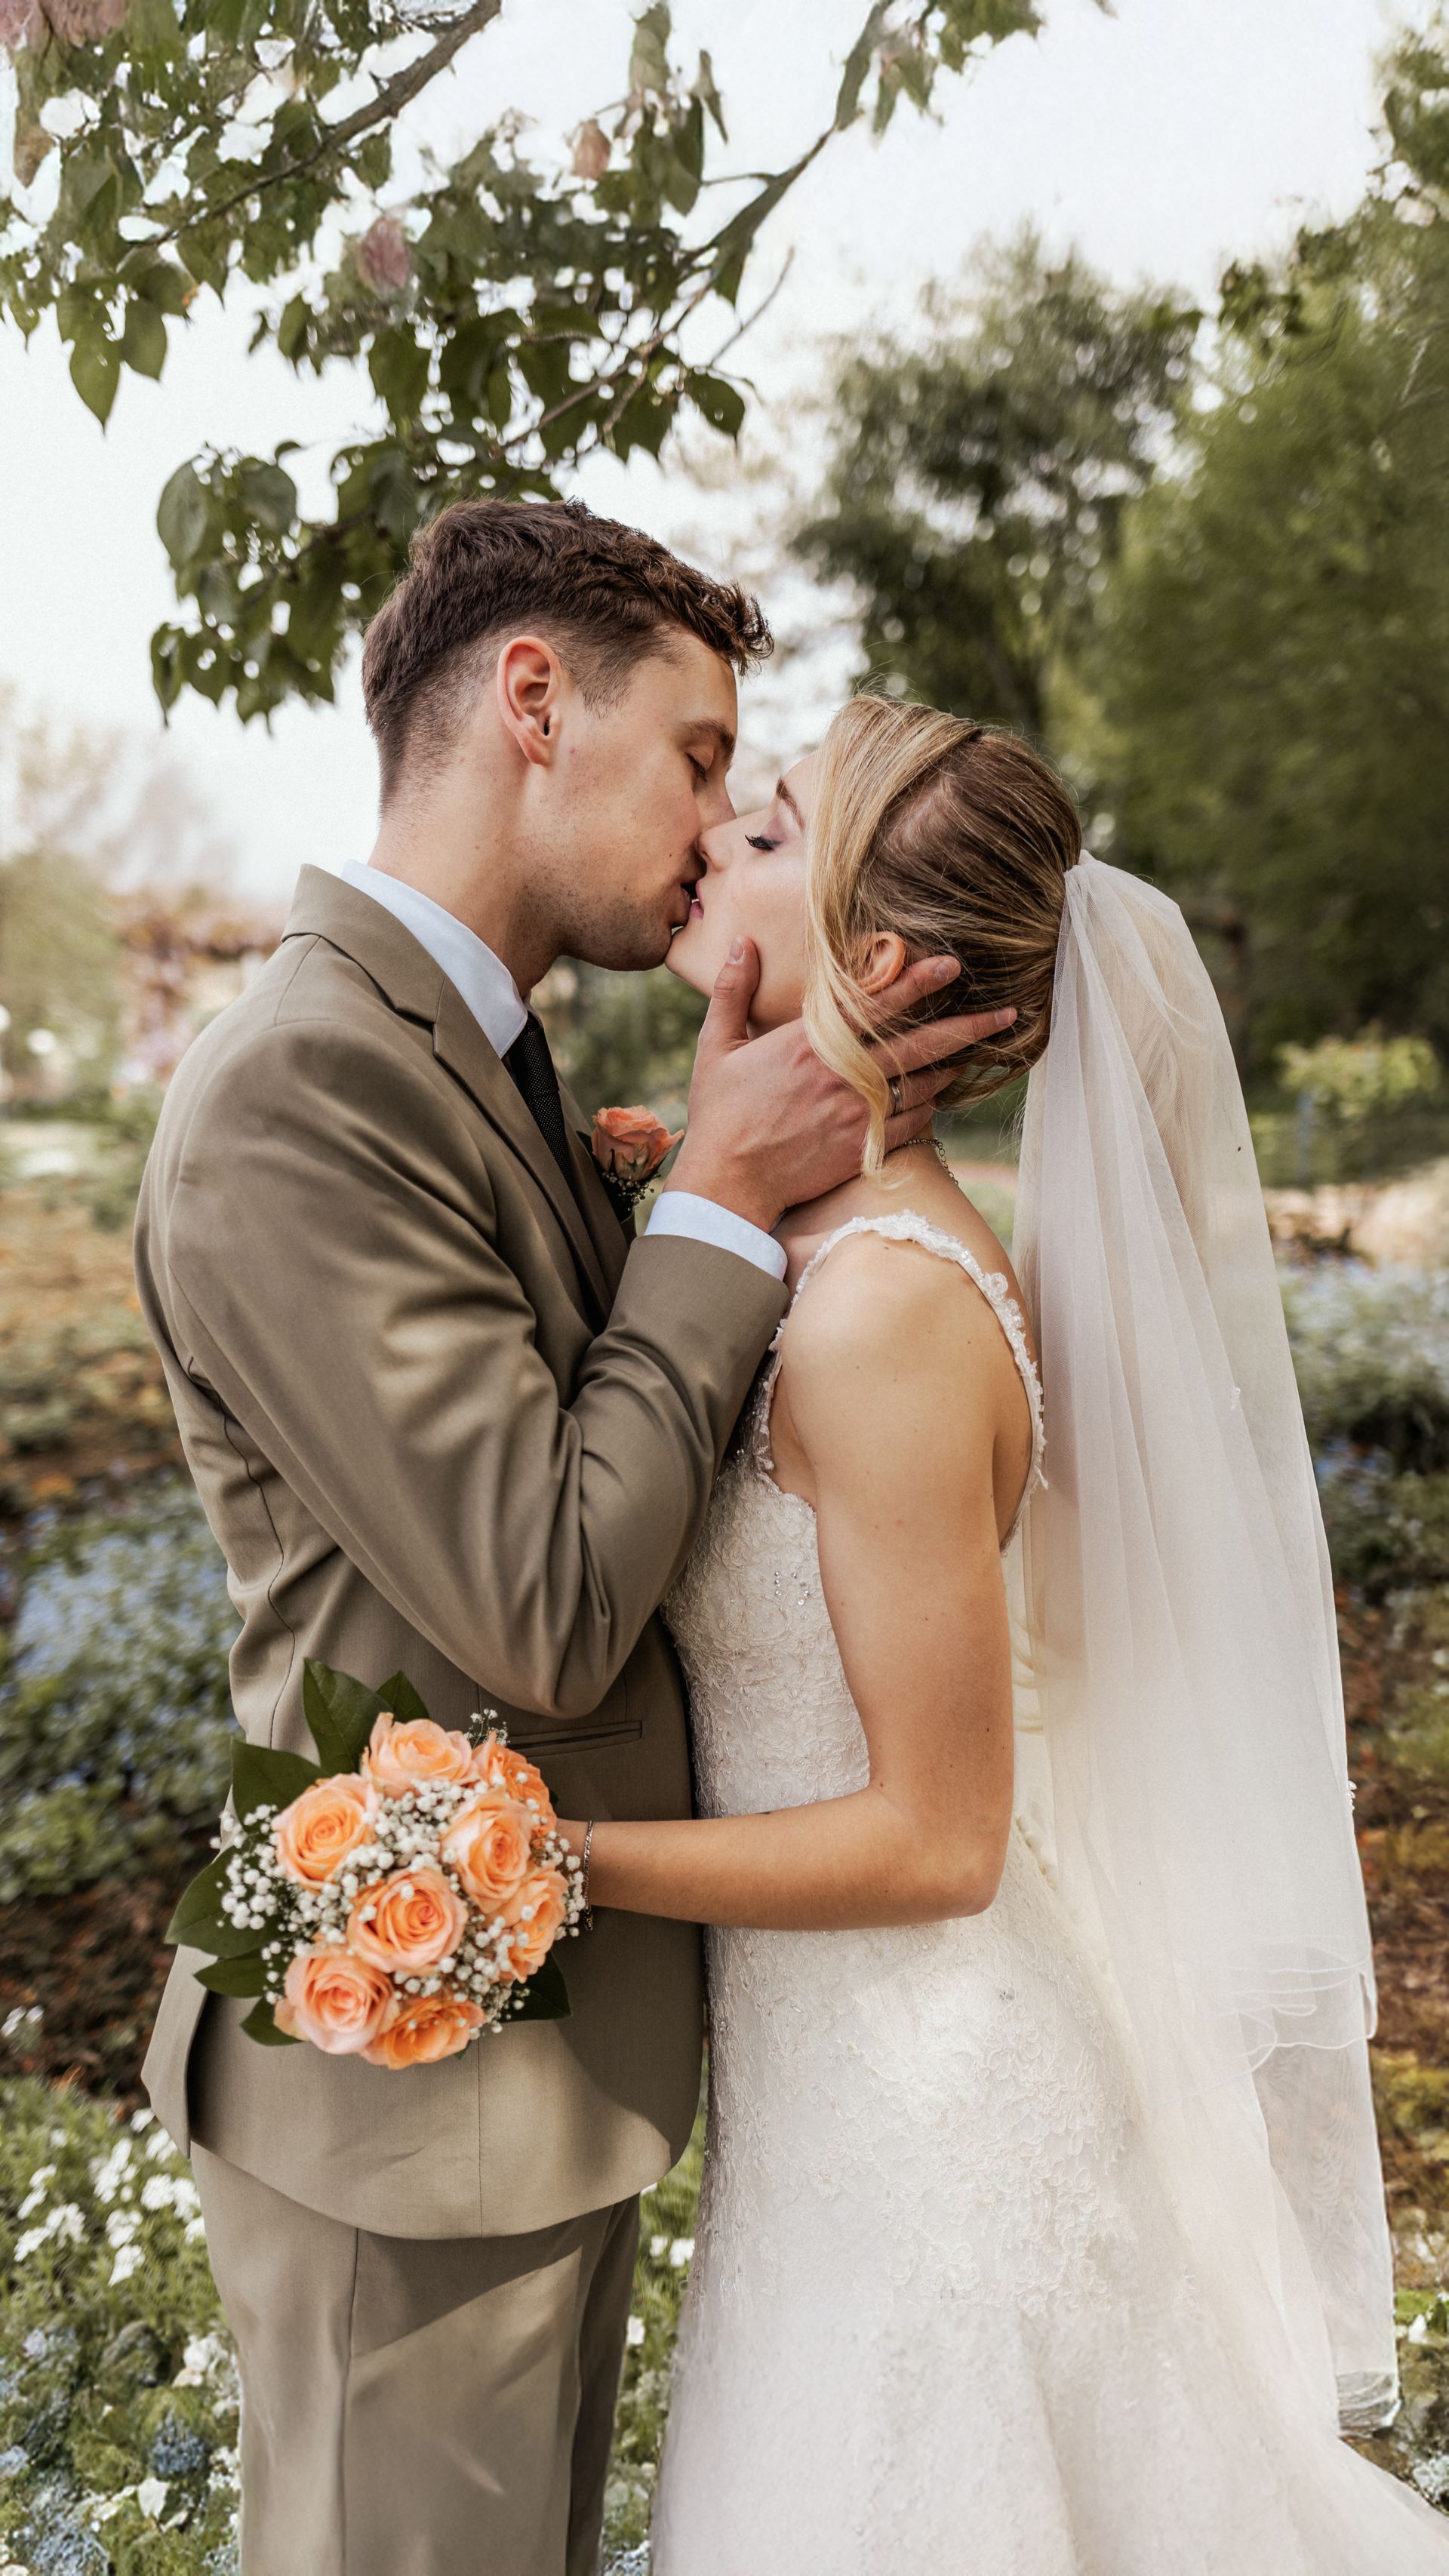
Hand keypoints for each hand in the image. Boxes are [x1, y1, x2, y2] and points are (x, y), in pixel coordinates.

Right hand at [664, 939, 1015, 1233]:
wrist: (729, 1183)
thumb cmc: (721, 1115)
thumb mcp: (718, 1047)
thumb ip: (733, 991)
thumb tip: (742, 943)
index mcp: (811, 1043)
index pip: (877, 1003)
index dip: (919, 981)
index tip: (954, 965)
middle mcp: (844, 1075)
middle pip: (921, 1044)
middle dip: (970, 1026)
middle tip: (1008, 1013)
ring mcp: (859, 1114)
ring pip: (924, 1084)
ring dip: (955, 1066)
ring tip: (980, 1050)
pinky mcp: (866, 1147)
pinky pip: (914, 1123)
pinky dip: (931, 1106)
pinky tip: (940, 1095)